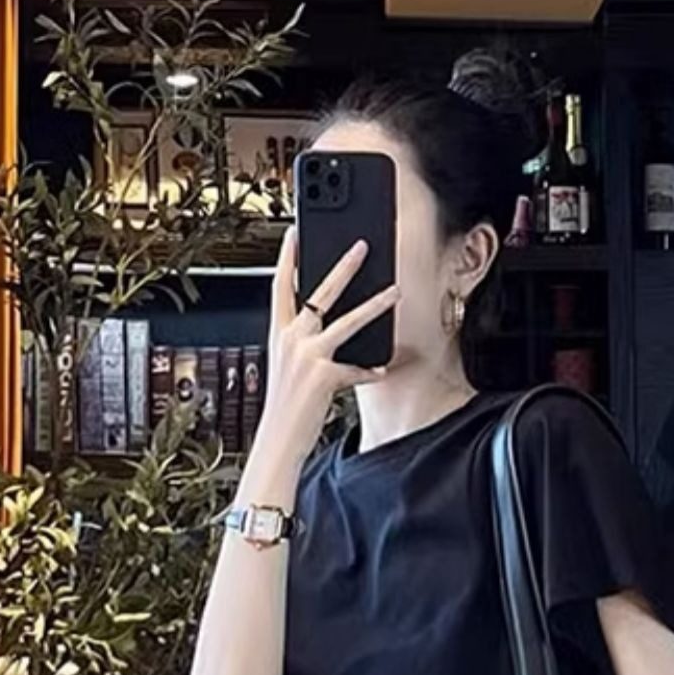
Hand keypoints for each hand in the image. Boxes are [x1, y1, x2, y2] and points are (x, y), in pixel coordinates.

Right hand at [261, 225, 399, 459]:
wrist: (278, 440)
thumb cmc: (284, 407)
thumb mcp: (288, 368)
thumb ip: (304, 346)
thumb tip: (330, 332)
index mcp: (278, 334)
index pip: (280, 287)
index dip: (287, 258)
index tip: (294, 234)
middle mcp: (291, 340)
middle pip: (320, 293)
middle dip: (343, 267)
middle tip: (362, 246)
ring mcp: (308, 356)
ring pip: (348, 321)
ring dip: (375, 305)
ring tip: (395, 291)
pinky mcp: (324, 376)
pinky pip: (356, 369)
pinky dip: (369, 372)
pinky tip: (381, 371)